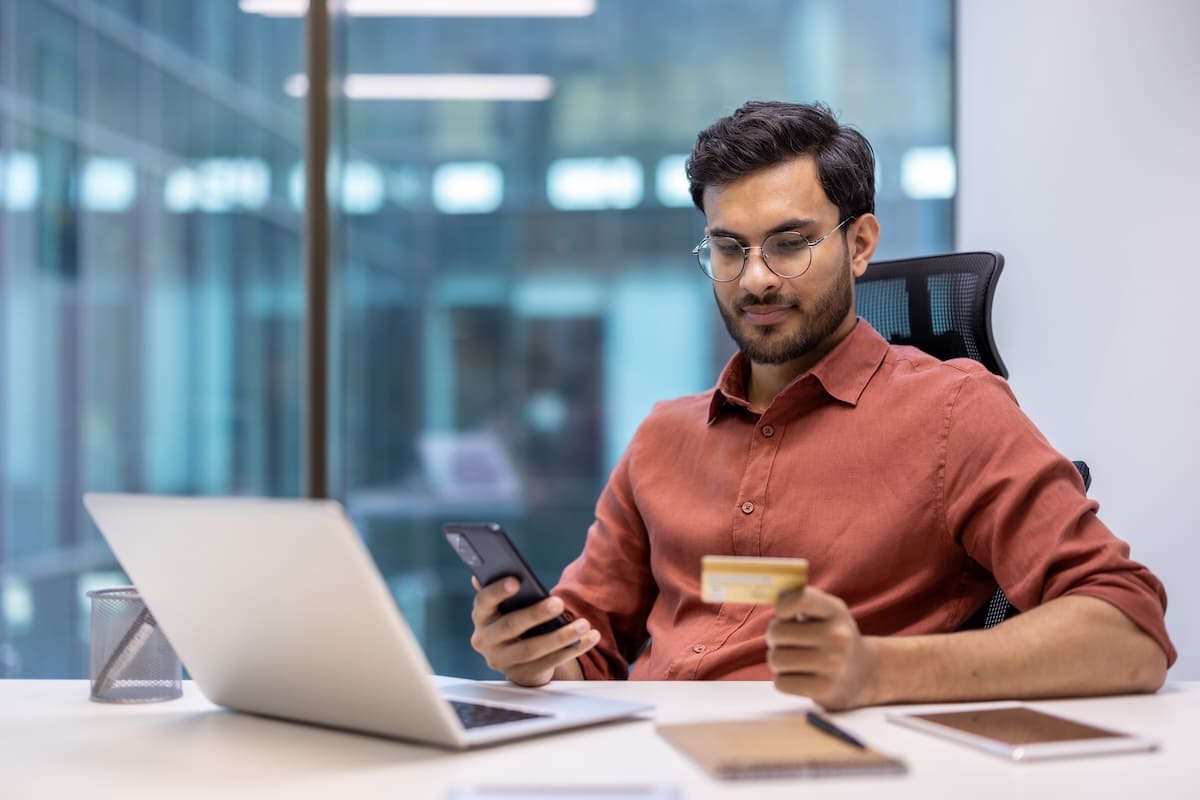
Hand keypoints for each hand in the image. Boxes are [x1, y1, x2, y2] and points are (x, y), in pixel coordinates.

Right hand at [469, 576, 599, 685]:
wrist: (516, 657)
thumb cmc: (514, 617)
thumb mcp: (508, 604)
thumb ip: (505, 588)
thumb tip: (497, 567)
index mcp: (482, 616)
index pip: (484, 601)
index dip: (497, 591)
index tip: (516, 581)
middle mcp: (485, 640)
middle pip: (510, 627)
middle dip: (536, 614)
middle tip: (559, 602)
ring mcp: (502, 661)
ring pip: (532, 649)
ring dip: (561, 636)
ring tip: (583, 624)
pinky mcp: (522, 675)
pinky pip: (550, 663)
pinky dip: (572, 650)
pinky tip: (589, 638)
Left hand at [766, 586, 878, 709]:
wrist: (865, 673)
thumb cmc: (833, 636)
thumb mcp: (827, 611)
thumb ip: (800, 600)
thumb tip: (776, 598)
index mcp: (835, 611)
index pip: (801, 599)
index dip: (782, 606)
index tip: (783, 615)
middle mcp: (837, 636)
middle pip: (777, 633)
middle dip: (774, 638)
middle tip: (786, 642)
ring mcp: (833, 664)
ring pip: (776, 659)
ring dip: (778, 661)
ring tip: (793, 660)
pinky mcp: (825, 690)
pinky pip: (781, 683)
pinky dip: (784, 681)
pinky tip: (799, 677)